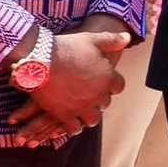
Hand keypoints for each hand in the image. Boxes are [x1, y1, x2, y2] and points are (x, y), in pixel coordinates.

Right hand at [9, 28, 129, 137]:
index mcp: (107, 78)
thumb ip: (111, 40)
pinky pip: (74, 128)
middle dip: (98, 100)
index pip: (118, 87)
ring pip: (93, 119)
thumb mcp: (91, 40)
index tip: (103, 83)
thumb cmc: (66, 48)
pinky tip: (69, 122)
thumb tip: (127, 38)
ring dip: (88, 116)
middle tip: (88, 96)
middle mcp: (98, 95)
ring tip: (81, 112)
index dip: (110, 85)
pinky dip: (73, 127)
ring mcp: (82, 107)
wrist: (40, 60)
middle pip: (105, 103)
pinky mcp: (65, 115)